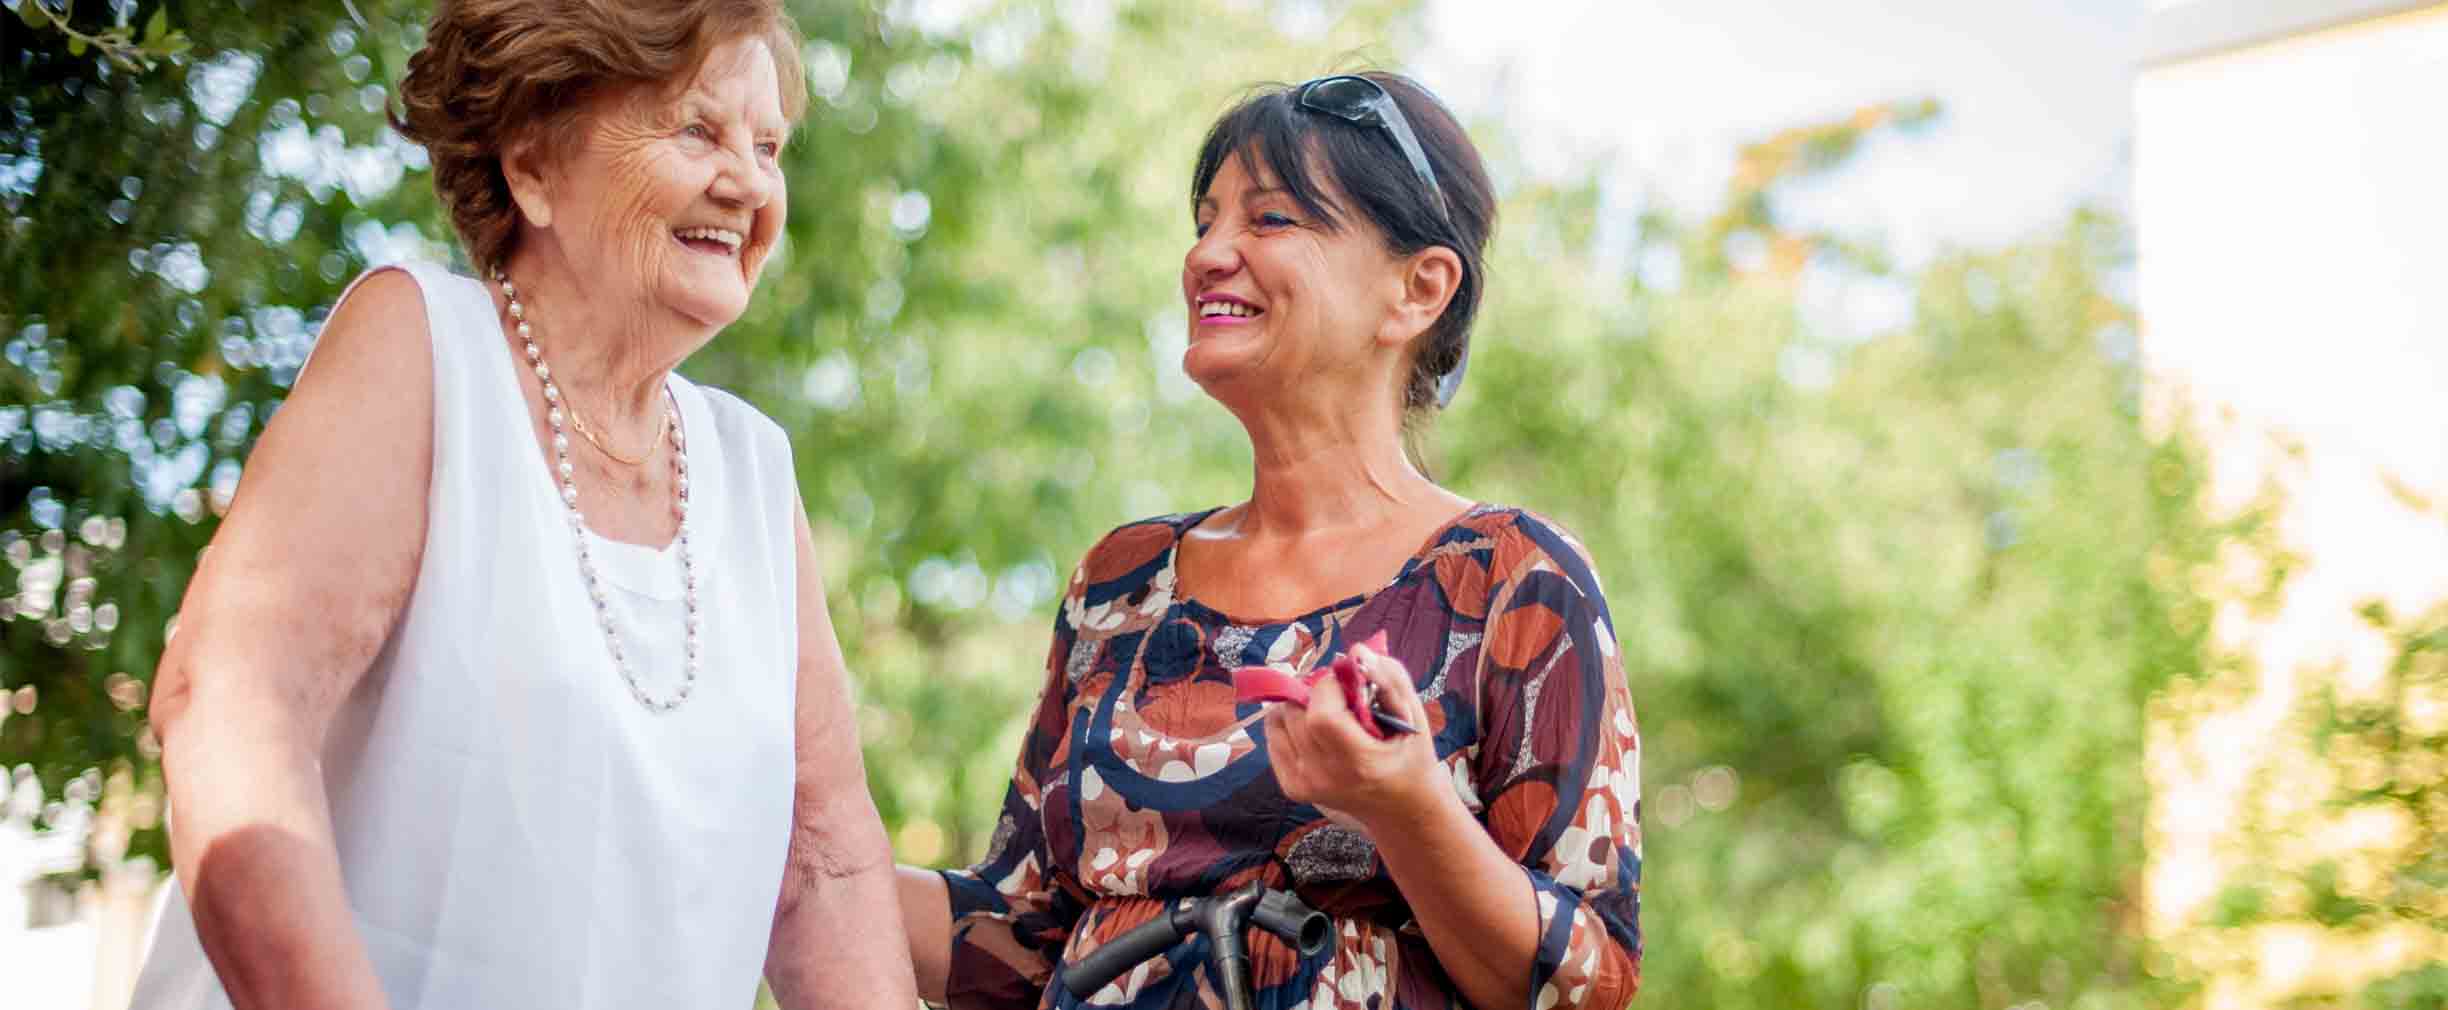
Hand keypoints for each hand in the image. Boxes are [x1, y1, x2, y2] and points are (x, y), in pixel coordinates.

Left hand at [1262, 641, 1442, 830]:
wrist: (1402, 808)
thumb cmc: (1410, 756)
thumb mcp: (1414, 714)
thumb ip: (1390, 677)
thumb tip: (1357, 651)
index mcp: (1358, 762)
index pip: (1321, 713)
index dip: (1330, 687)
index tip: (1348, 683)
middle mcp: (1324, 776)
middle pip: (1296, 712)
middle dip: (1314, 691)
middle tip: (1339, 695)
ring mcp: (1304, 784)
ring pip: (1279, 720)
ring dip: (1300, 704)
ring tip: (1329, 711)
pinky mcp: (1291, 786)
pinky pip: (1273, 736)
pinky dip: (1289, 723)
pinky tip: (1315, 728)